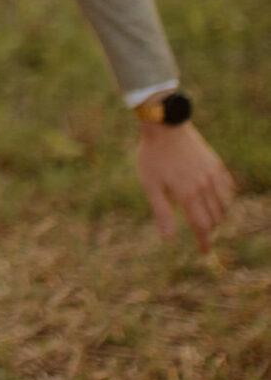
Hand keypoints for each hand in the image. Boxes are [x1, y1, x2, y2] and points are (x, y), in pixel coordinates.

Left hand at [136, 119, 232, 256]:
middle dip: (209, 230)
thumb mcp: (151, 186)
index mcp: (187, 194)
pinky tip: (218, 200)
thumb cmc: (153, 156)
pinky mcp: (215, 163)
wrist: (165, 126)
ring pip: (223, 204)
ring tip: (208, 220)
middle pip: (214, 218)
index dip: (204, 242)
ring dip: (218, 216)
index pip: (201, 226)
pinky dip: (225, 198)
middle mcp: (204, 186)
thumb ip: (162, 212)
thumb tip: (169, 238)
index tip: (204, 253)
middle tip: (202, 236)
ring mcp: (212, 174)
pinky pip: (227, 187)